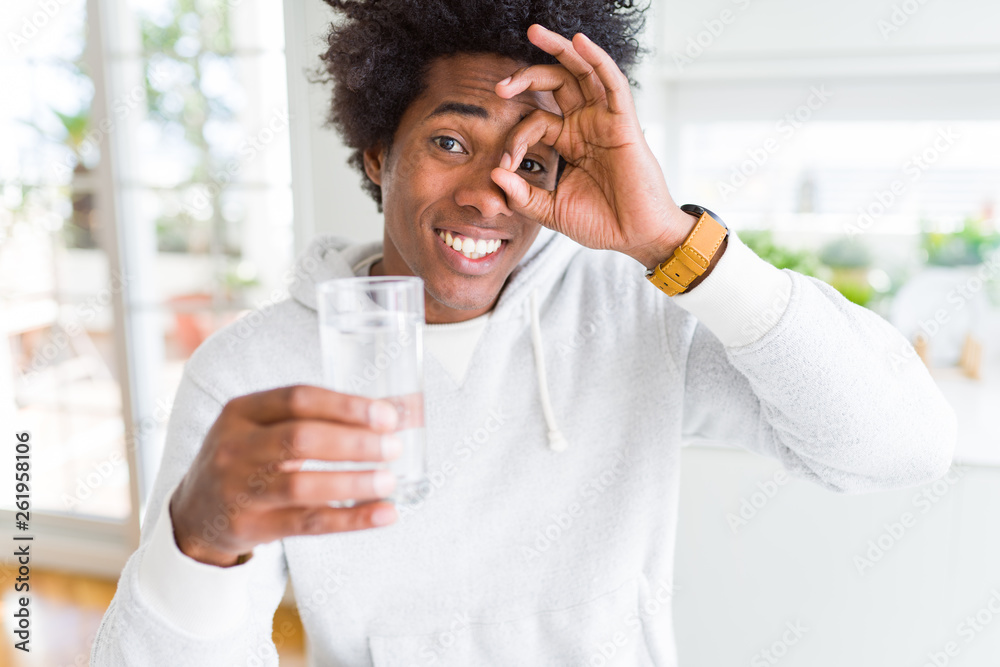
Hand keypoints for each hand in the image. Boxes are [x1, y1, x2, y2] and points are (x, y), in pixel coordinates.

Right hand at [169, 385, 403, 566]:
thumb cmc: (246, 460)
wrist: (194, 514)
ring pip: (302, 484)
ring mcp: (239, 489)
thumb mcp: (261, 428)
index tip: (386, 414)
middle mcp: (235, 446)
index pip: (298, 398)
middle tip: (393, 446)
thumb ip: (313, 419)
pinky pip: (307, 523)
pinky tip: (384, 514)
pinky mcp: (250, 526)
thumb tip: (394, 412)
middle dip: (354, 442)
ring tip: (390, 480)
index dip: (346, 406)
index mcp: (241, 410)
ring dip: (353, 482)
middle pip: (301, 439)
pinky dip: (351, 519)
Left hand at [491, 24, 697, 268]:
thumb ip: (523, 195)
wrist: (635, 237)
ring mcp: (604, 120)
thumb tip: (494, 175)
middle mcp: (585, 124)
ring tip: (534, 32)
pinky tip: (579, 42)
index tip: (505, 164)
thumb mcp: (551, 211)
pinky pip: (612, 83)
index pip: (535, 122)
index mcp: (569, 141)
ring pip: (581, 72)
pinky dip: (596, 59)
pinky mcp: (624, 122)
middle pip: (555, 84)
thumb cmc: (601, 223)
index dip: (515, 138)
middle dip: (526, 77)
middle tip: (500, 86)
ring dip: (559, 49)